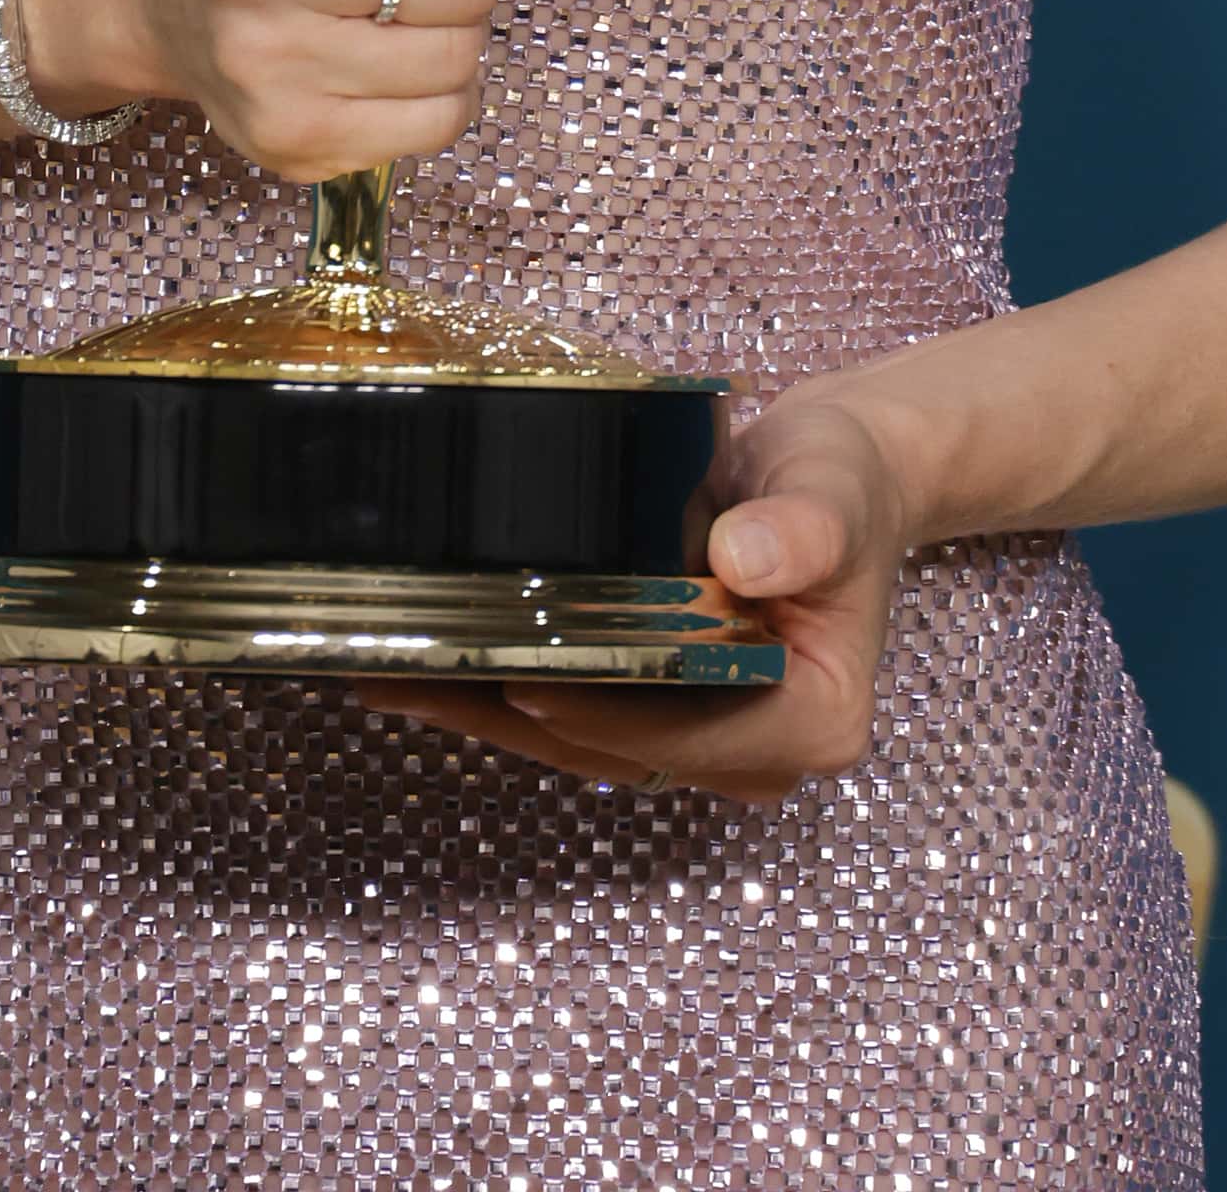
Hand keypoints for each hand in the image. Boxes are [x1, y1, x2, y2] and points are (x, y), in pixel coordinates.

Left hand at [349, 382, 920, 803]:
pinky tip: (427, 661)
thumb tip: (747, 559)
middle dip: (515, 714)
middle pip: (622, 746)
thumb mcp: (833, 488)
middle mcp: (758, 750)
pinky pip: (576, 714)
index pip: (693, 731)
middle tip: (413, 672)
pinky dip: (502, 689)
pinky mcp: (660, 711)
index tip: (523, 678)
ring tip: (387, 667)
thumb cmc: (839, 481)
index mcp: (813, 719)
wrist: (831, 476)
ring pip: (582, 741)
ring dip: (486, 709)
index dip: (608, 711)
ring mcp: (704, 739)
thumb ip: (804, 527)